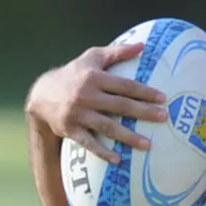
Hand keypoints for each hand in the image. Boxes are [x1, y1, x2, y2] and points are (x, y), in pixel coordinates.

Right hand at [25, 41, 167, 164]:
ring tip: (148, 145)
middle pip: (120, 105)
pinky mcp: (70, 130)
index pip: (124, 85)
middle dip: (143, 112)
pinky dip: (103, 152)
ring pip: (107, 127)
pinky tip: (118, 160)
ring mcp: (78, 114)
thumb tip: (143, 45)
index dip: (144, 92)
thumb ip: (117, 52)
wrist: (42, 96)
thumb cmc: (74, 74)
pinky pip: (89, 143)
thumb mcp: (92, 58)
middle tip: (164, 117)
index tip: (163, 98)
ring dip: (128, 137)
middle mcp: (86, 95)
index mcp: (94, 77)